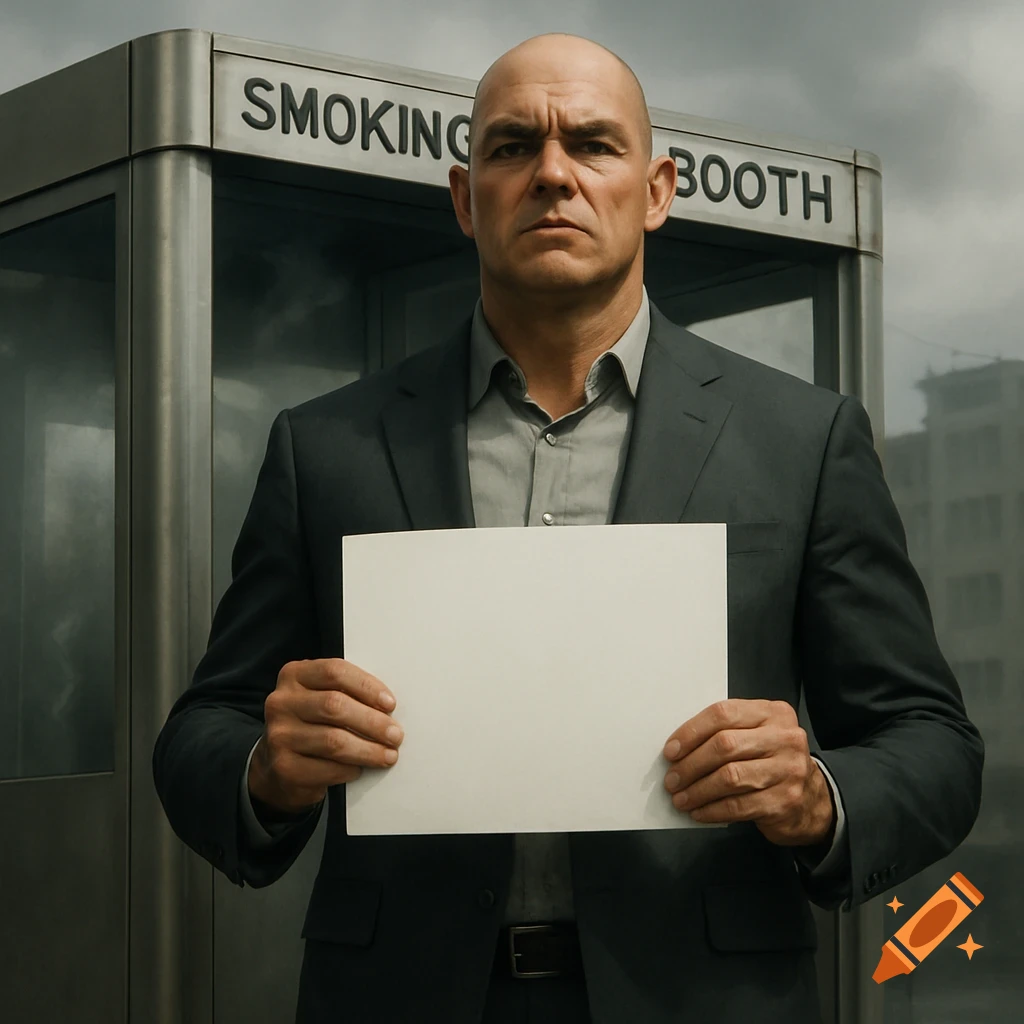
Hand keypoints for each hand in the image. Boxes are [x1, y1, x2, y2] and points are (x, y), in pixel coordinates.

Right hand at [248, 658, 403, 814]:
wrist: (279, 764)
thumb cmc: (313, 724)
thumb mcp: (323, 697)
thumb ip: (348, 693)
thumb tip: (388, 707)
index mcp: (294, 675)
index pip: (334, 672)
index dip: (366, 686)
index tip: (390, 704)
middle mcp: (281, 702)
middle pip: (334, 705)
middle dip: (372, 721)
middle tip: (395, 735)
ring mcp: (279, 735)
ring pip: (333, 740)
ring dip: (368, 750)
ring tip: (388, 755)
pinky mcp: (283, 766)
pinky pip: (326, 768)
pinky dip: (350, 769)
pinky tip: (361, 769)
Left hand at [662, 699, 833, 847]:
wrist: (813, 800)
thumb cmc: (772, 762)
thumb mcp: (757, 735)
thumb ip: (726, 732)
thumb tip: (678, 749)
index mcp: (773, 713)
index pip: (723, 713)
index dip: (691, 732)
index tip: (671, 751)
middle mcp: (785, 738)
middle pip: (725, 745)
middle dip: (691, 764)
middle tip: (672, 779)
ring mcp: (788, 770)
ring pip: (729, 777)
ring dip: (697, 790)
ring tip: (680, 798)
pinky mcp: (785, 801)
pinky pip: (738, 806)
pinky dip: (712, 810)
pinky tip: (699, 811)